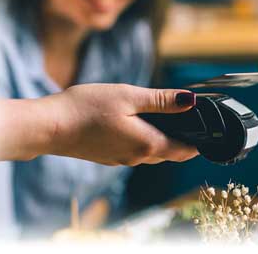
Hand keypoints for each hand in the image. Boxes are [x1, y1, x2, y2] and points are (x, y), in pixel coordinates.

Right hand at [43, 83, 198, 165]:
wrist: (49, 127)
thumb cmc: (86, 108)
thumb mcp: (129, 96)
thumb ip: (162, 101)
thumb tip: (190, 101)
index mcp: (148, 144)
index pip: (185, 151)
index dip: (199, 142)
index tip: (208, 131)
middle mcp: (137, 158)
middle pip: (170, 153)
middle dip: (183, 141)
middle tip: (190, 121)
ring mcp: (122, 160)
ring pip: (153, 153)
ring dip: (164, 141)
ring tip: (168, 121)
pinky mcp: (109, 157)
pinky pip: (135, 153)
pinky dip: (145, 142)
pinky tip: (139, 126)